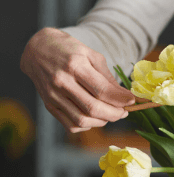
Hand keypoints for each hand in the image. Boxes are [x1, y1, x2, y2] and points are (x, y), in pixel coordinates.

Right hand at [20, 27, 135, 132]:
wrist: (37, 50)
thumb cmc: (69, 50)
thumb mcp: (92, 55)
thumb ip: (108, 77)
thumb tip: (124, 96)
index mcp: (75, 65)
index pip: (102, 90)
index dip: (120, 99)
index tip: (132, 101)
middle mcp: (62, 82)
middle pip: (93, 108)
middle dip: (114, 114)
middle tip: (124, 112)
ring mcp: (53, 96)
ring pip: (82, 120)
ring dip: (102, 121)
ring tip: (111, 114)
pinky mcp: (48, 105)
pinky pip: (70, 125)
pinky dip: (87, 126)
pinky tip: (95, 118)